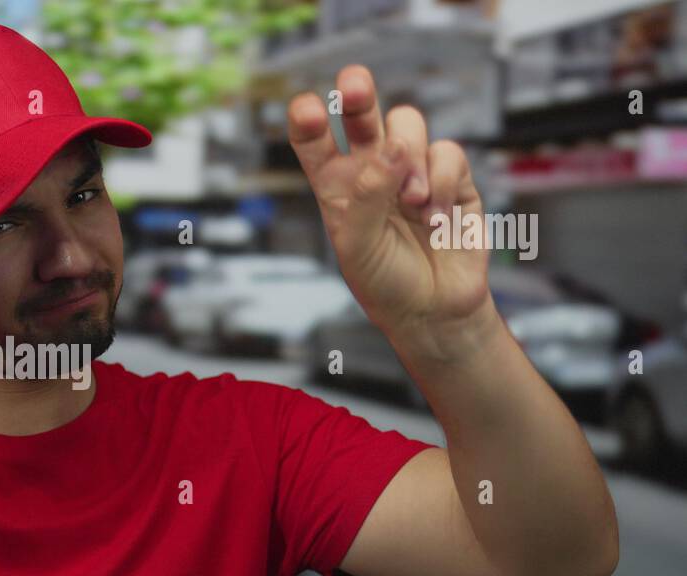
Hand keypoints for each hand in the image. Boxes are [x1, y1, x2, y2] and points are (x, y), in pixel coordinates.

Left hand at [287, 65, 493, 356]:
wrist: (434, 309)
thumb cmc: (385, 283)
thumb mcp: (359, 247)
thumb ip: (367, 197)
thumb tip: (390, 149)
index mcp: (336, 185)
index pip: (315, 142)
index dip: (308, 120)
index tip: (306, 109)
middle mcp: (371, 170)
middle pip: (362, 114)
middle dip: (358, 93)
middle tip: (353, 85)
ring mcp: (411, 170)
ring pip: (408, 123)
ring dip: (408, 156)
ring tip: (410, 202)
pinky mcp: (451, 177)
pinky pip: (447, 152)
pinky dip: (442, 182)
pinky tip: (435, 217)